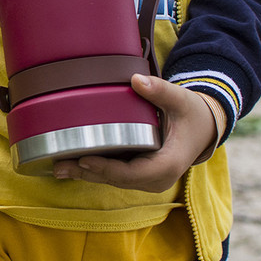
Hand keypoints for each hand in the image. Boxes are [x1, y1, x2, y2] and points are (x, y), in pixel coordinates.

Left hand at [51, 74, 218, 192]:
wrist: (202, 127)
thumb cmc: (191, 114)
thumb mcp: (179, 99)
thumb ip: (159, 90)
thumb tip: (137, 80)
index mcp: (168, 164)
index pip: (132, 173)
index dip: (106, 169)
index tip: (83, 160)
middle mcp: (157, 178)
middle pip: (117, 180)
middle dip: (88, 173)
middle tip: (59, 165)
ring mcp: (148, 180)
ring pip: (113, 181)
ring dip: (86, 175)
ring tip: (58, 167)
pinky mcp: (140, 176)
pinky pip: (115, 176)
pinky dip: (94, 171)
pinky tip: (71, 166)